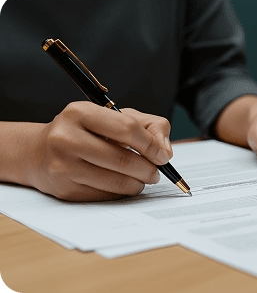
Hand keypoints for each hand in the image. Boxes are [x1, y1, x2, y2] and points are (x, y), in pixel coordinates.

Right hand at [30, 101, 172, 200]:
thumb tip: (165, 151)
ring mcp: (63, 166)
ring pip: (117, 182)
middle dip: (149, 169)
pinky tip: (121, 184)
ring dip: (138, 183)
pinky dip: (121, 192)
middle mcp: (66, 138)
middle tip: (155, 172)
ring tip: (142, 178)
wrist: (39, 152)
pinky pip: (106, 195)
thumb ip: (149, 126)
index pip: (127, 128)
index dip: (151, 145)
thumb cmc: (85, 131)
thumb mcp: (115, 116)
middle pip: (123, 159)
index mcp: (80, 112)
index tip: (163, 156)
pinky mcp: (64, 189)